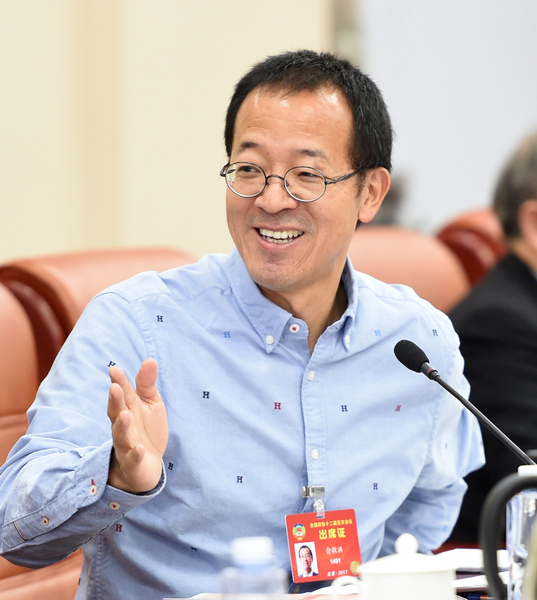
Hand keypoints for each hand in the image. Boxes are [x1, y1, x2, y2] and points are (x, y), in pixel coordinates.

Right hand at [107, 359, 167, 492]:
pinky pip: (132, 459)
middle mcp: (123, 426)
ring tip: (125, 415)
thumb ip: (147, 384)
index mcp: (127, 409)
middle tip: (114, 388)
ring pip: (121, 435)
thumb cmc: (146, 430)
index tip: (114, 370)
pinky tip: (138, 449)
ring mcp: (126, 445)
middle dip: (115, 401)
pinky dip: (134, 454)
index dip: (119, 382)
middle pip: (116, 412)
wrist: (145, 465)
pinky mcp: (133, 463)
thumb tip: (150, 360)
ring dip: (122, 426)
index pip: (122, 394)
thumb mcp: (150, 403)